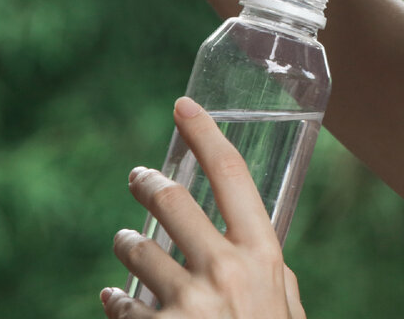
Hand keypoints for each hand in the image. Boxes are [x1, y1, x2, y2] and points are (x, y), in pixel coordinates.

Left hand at [100, 97, 303, 317]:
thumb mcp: (288, 310)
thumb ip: (273, 274)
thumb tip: (261, 249)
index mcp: (262, 256)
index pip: (232, 175)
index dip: (205, 133)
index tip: (183, 105)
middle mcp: (222, 271)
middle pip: (171, 200)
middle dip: (147, 182)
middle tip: (138, 177)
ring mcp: (184, 305)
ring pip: (134, 249)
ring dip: (126, 245)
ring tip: (126, 245)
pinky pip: (119, 305)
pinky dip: (116, 300)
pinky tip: (116, 300)